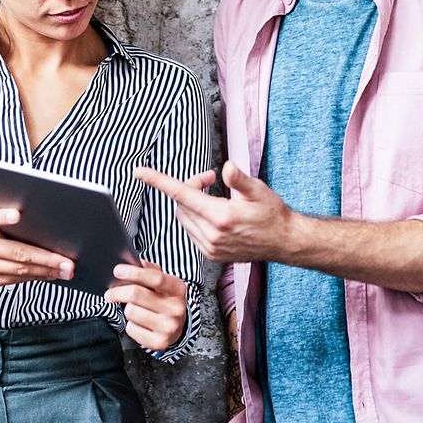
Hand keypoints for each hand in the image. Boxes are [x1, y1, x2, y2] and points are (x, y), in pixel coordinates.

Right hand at [0, 208, 74, 286]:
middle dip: (46, 259)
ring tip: (64, 271)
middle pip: (16, 253)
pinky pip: (14, 280)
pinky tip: (49, 275)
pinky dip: (34, 278)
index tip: (17, 214)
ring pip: (18, 271)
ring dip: (45, 272)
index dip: (2, 216)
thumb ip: (4, 219)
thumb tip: (40, 226)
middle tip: (67, 263)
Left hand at [104, 260, 187, 351]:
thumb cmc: (164, 300)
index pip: (156, 278)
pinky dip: (130, 325)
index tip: (117, 270)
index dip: (134, 273)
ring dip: (127, 309)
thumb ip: (150, 270)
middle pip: (136, 295)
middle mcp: (176, 308)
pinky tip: (139, 323)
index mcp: (178, 289)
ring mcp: (169, 327)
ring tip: (135, 309)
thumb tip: (133, 263)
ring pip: (131, 312)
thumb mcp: (163, 282)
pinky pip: (131, 329)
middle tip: (110, 293)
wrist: (178, 326)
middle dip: (117, 292)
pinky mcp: (159, 342)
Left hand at [134, 161, 292, 263]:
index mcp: (222, 217)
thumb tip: (226, 167)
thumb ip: (239, 179)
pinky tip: (212, 212)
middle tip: (209, 177)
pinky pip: (191, 231)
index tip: (139, 172)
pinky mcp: (212, 255)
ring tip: (213, 194)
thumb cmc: (273, 213)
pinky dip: (194, 217)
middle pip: (181, 204)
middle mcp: (213, 235)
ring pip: (183, 218)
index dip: (158, 181)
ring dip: (190, 202)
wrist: (284, 242)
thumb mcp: (259, 191)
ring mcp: (211, 248)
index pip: (181, 194)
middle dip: (189, 186)